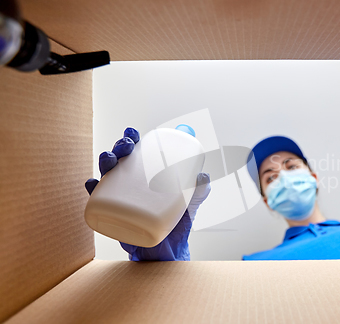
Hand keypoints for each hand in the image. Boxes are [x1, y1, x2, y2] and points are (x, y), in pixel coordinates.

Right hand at [85, 127, 210, 260]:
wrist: (169, 252)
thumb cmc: (178, 224)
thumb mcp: (191, 203)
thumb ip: (199, 190)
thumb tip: (202, 176)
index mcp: (149, 177)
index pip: (139, 153)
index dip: (133, 140)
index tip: (133, 133)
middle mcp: (132, 185)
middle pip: (122, 159)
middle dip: (120, 147)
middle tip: (126, 146)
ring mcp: (122, 199)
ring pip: (108, 175)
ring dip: (105, 162)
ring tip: (110, 160)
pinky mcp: (115, 215)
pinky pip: (99, 200)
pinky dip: (93, 189)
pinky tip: (93, 184)